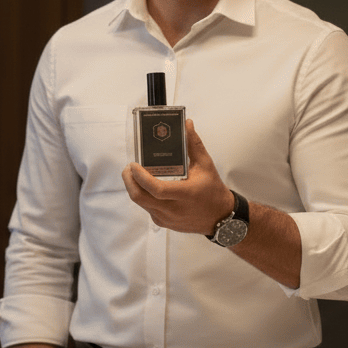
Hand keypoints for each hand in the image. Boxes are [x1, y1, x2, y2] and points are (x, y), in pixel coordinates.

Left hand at [122, 119, 234, 235]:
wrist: (219, 217)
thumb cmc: (213, 191)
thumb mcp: (206, 165)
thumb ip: (194, 144)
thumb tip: (187, 124)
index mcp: (185, 194)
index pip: (156, 189)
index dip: (141, 177)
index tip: (134, 164)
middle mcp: (173, 209)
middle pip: (140, 198)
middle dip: (129, 181)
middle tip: (129, 168)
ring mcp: (166, 218)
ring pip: (140, 203)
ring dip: (134, 187)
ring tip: (136, 174)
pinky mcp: (163, 223)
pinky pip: (147, 208)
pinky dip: (144, 195)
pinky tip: (148, 186)